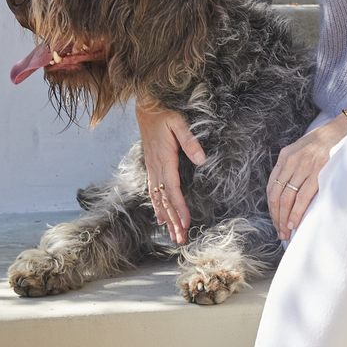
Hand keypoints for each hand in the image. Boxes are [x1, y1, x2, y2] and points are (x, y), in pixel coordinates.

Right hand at [136, 99, 206, 245]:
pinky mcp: (151, 167)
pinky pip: (153, 191)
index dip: (179, 208)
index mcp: (164, 160)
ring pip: (158, 199)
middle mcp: (155, 168)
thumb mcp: (178, 123)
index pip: (172, 190)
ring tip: (173, 235)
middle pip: (164, 200)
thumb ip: (190, 140)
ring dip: (166, 218)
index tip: (185, 223)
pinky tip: (160, 218)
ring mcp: (152, 168)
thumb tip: (201, 159)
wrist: (145, 107)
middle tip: (180, 239)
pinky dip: (157, 207)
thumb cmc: (164, 113)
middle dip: (173, 221)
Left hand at [268, 111, 346, 240]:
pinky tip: (294, 223)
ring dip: (284, 218)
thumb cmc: (329, 141)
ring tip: (287, 233)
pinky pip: (303, 196)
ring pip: (287, 198)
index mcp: (286, 156)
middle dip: (276, 217)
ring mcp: (305, 165)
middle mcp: (292, 160)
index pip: (271, 187)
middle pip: (277, 195)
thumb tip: (293, 190)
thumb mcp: (306, 149)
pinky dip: (296, 212)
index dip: (272, 208)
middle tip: (281, 233)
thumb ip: (296, 165)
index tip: (276, 222)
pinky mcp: (319, 170)